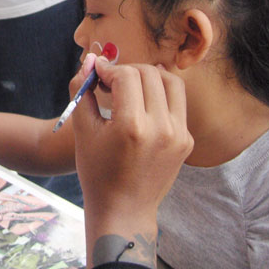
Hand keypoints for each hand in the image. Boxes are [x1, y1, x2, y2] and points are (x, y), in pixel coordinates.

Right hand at [72, 56, 191, 232]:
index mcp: (132, 126)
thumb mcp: (82, 129)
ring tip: (131, 85)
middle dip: (127, 70)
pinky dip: (160, 94)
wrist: (123, 209)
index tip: (97, 75)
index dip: (108, 69)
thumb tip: (89, 61)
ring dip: (149, 76)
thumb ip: (82, 90)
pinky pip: (177, 103)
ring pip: (171, 82)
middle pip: (149, 73)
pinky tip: (143, 102)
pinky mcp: (186, 140)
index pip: (126, 75)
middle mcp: (161, 128)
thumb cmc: (97, 171)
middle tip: (111, 81)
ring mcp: (179, 135)